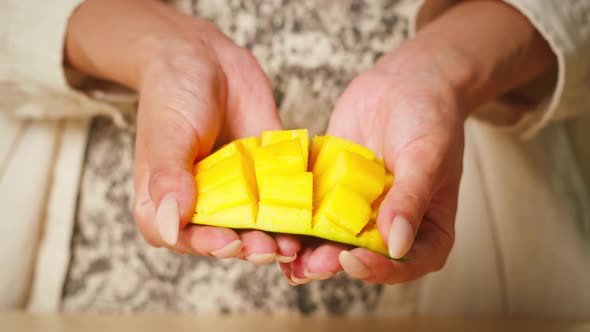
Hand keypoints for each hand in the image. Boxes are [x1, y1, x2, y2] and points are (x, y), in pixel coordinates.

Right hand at [66, 0, 300, 262]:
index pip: (179, 237)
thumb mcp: (167, 134)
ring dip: (271, 238)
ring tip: (288, 244)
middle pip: (220, 238)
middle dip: (245, 248)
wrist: (207, 59)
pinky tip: (307, 221)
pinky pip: (277, 201)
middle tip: (266, 248)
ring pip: (252, 226)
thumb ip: (167, 178)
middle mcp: (201, 202)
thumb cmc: (173, 94)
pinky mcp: (264, 177)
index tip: (228, 243)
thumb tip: (170, 225)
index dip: (204, 246)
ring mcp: (235, 192)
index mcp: (165, 199)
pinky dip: (292, 214)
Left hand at [281, 44, 463, 283]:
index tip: (352, 259)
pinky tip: (274, 223)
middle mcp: (390, 227)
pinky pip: (314, 210)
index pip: (405, 263)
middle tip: (308, 266)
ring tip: (285, 252)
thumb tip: (396, 245)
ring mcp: (359, 211)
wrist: (406, 81)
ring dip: (308, 250)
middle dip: (332, 263)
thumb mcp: (427, 157)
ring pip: (333, 239)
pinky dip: (295, 219)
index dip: (377, 269)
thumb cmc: (430, 118)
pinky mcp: (332, 191)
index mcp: (426, 231)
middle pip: (363, 257)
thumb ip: (411, 200)